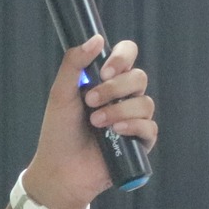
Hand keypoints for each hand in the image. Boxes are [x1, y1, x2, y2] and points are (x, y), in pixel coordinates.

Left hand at [20, 36, 156, 208]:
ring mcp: (134, 119)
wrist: (60, 170)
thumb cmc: (58, 132)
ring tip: (97, 123)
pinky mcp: (140, 142)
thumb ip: (74, 64)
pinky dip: (133, 126)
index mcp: (107, 81)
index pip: (127, 55)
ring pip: (145, 102)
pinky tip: (116, 132)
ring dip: (119, 110)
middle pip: (139, 77)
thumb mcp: (60, 94)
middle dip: (115, 88)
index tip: (105, 70)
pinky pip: (150, 127)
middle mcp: (124, 97)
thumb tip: (96, 38)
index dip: (122, 58)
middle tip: (90, 101)